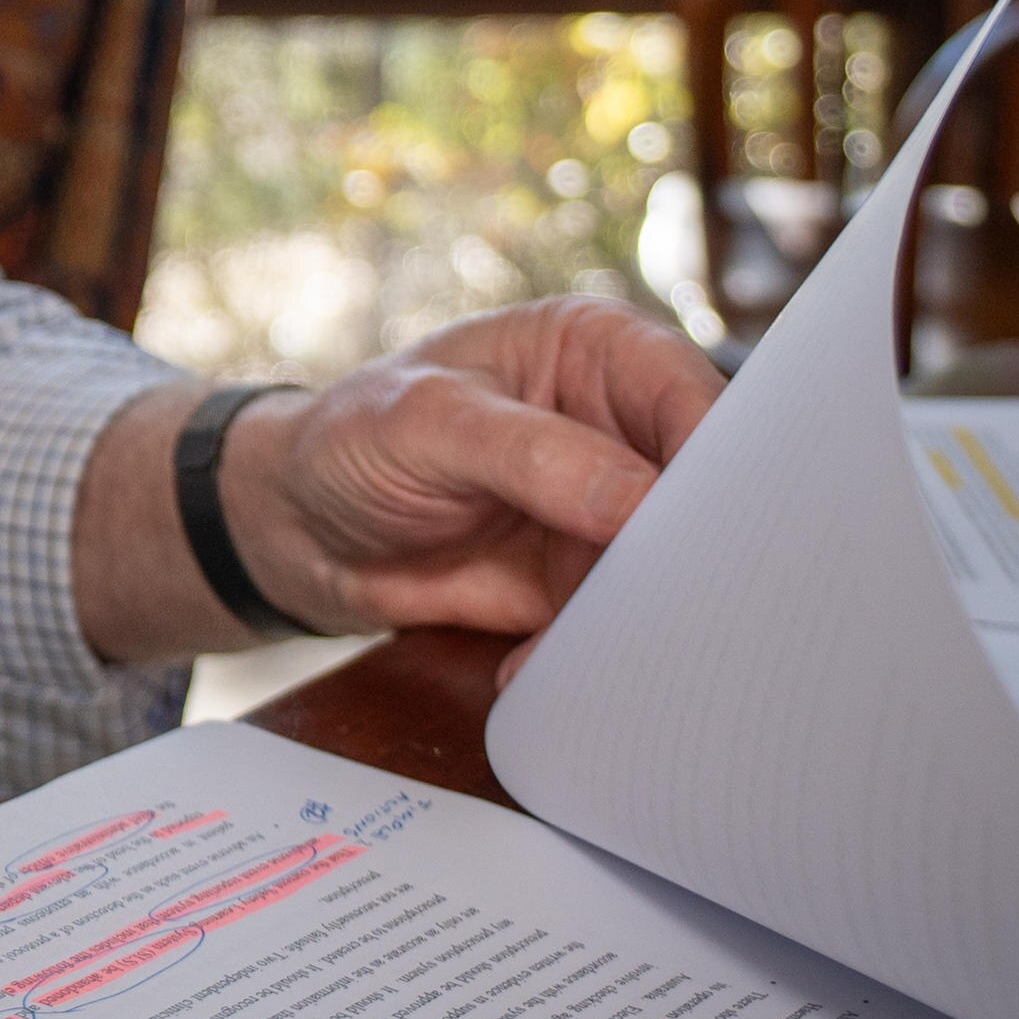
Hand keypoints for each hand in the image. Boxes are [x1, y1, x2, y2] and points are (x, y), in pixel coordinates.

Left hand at [225, 295, 721, 685]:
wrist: (297, 528)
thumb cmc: (352, 436)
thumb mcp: (426, 423)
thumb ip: (531, 454)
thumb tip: (640, 500)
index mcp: (599, 352)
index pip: (695, 398)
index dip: (720, 462)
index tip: (708, 527)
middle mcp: (621, 428)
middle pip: (706, 492)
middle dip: (694, 551)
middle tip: (663, 600)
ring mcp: (610, 513)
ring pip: (673, 570)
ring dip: (640, 616)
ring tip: (581, 640)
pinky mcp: (587, 585)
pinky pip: (622, 626)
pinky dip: (589, 656)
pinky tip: (524, 665)